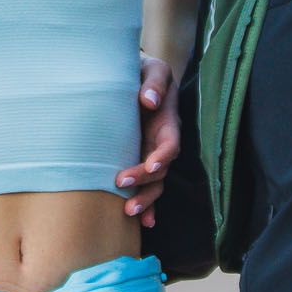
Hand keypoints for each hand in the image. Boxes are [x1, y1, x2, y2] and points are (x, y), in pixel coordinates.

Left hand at [116, 55, 176, 223]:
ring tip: (128, 211)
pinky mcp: (138, 159)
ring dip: (144, 199)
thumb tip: (149, 101)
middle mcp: (161, 142)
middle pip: (160, 170)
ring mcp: (150, 153)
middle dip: (144, 182)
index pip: (170, 145)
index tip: (150, 166)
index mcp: (168, 123)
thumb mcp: (153, 68)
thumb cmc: (143, 70)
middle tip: (121, 186)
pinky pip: (145, 185)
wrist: (130, 75)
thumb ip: (153, 83)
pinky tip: (141, 222)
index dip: (162, 157)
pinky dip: (145, 204)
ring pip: (154, 183)